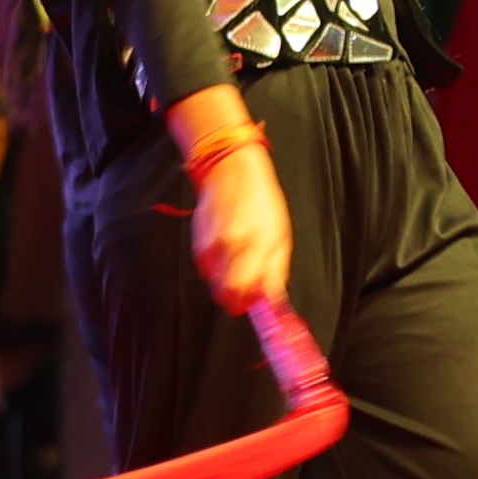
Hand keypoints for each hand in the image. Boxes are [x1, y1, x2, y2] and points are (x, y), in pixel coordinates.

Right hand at [189, 144, 289, 317]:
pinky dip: (216, 267)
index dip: (248, 305)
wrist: (232, 172)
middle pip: (224, 294)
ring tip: (238, 261)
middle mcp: (230, 247)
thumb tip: (273, 300)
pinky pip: (206, 268)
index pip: (245, 291)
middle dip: (235, 298)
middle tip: (246, 292)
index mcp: (255, 244)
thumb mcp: (280, 236)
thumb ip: (276, 271)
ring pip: (214, 283)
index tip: (252, 306)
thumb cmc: (261, 203)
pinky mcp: (197, 242)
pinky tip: (226, 251)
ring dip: (226, 280)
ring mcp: (210, 244)